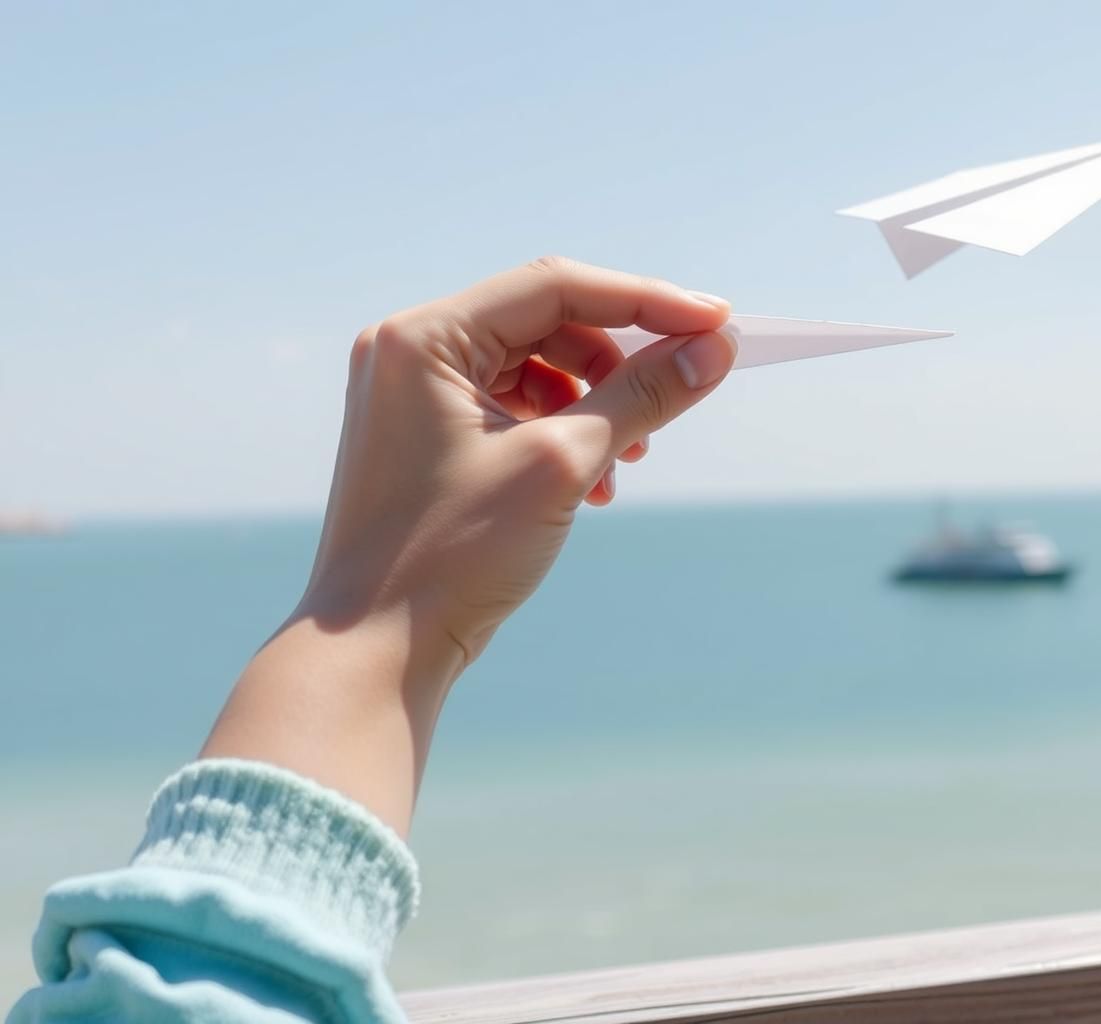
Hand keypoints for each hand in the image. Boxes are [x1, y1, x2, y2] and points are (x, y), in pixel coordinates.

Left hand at [301, 256, 735, 666]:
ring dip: (597, 402)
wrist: (374, 651)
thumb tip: (714, 349)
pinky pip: (514, 406)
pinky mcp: (427, 435)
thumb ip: (643, 394)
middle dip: (620, 361)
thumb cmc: (450, 556)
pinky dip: (563, 432)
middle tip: (679, 395)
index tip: (718, 324)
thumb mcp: (561, 464)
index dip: (647, 301)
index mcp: (423, 338)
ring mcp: (413, 394)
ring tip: (627, 461)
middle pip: (547, 322)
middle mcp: (409, 350)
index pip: (556, 288)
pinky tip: (593, 485)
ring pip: (536, 366)